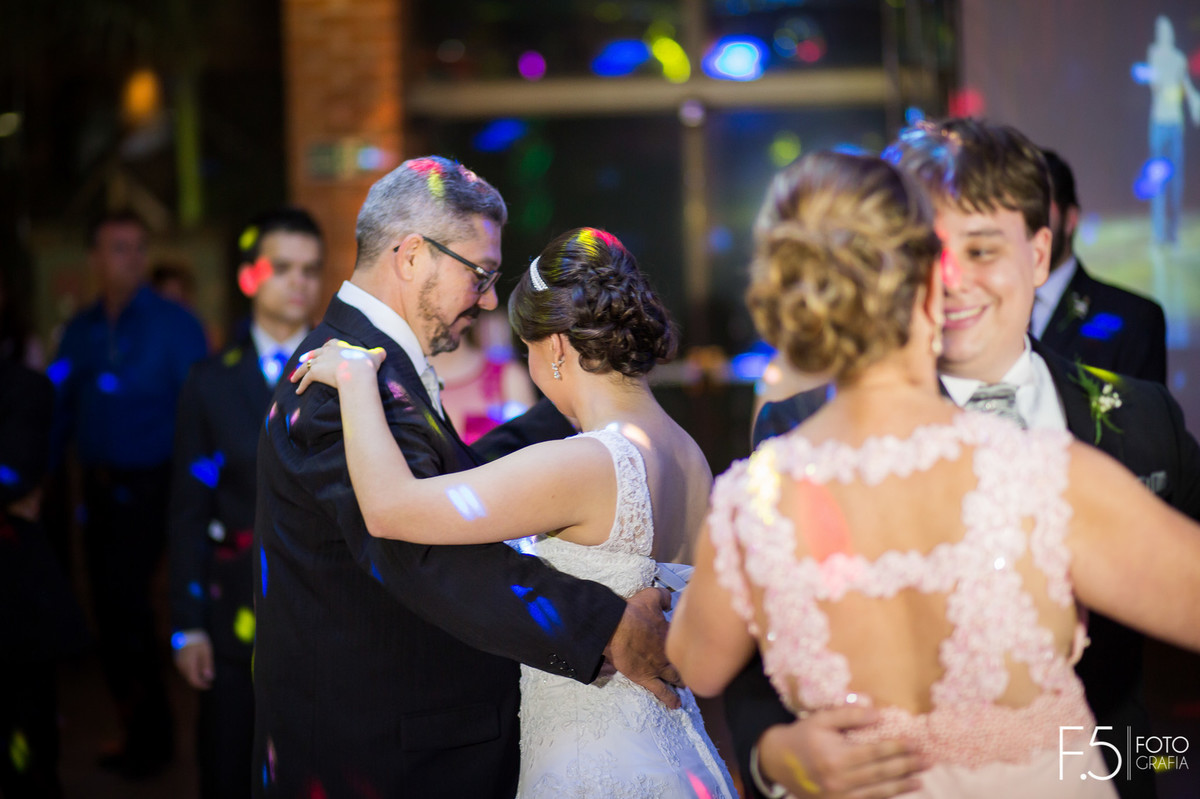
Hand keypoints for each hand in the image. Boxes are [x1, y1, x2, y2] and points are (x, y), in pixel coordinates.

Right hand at [174, 639, 214, 689]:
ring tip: (205, 674)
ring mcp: (178, 662)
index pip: (194, 681)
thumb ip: (207, 666)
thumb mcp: (207, 652)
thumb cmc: (199, 640)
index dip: (202, 685)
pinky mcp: (178, 658)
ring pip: (187, 674)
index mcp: (189, 665)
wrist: (187, 629)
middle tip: (209, 681)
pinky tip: (198, 667)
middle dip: (199, 681)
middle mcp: (181, 665)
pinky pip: (184, 668)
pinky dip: (191, 670)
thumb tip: (209, 678)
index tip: (210, 686)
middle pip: (189, 678)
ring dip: (195, 676)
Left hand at [293, 340, 385, 393]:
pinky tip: (298, 391)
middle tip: (302, 359)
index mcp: (340, 347)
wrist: (356, 373)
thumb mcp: (374, 357)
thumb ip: (377, 353)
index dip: (326, 347)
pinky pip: (306, 379)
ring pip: (305, 366)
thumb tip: (384, 352)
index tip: (323, 348)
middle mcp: (327, 352)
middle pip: (314, 353)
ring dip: (298, 372)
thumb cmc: (366, 365)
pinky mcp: (315, 373)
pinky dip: (301, 385)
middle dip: (308, 356)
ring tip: (293, 378)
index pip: (331, 344)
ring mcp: (320, 362)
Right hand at [605, 587, 681, 708]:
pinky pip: (661, 691)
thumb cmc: (632, 612)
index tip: (691, 645)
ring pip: (676, 678)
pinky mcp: (646, 678)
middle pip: (683, 662)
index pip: (684, 641)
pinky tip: (676, 705)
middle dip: (688, 665)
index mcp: (670, 634)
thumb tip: (669, 602)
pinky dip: (670, 699)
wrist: (616, 628)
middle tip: (692, 668)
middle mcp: (669, 653)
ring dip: (682, 682)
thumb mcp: (651, 596)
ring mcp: (659, 667)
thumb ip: (664, 597)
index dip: (687, 643)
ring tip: (687, 686)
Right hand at [757, 708, 924, 797]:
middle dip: (905, 767)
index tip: (913, 742)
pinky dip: (884, 797)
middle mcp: (838, 780)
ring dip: (901, 786)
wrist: (777, 762)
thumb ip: (849, 716)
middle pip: (880, 773)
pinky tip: (898, 792)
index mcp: (835, 757)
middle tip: (926, 761)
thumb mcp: (821, 719)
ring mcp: (839, 797)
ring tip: (920, 780)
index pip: (873, 753)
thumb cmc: (802, 736)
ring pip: (877, 792)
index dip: (896, 748)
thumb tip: (878, 714)